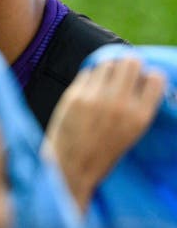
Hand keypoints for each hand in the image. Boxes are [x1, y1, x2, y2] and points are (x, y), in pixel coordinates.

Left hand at [45, 57, 164, 210]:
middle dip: (127, 64)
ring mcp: (96, 97)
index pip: (156, 78)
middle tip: (121, 73)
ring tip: (103, 81)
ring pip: (107, 64)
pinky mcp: (75, 95)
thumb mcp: (132, 132)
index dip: (147, 75)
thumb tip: (140, 76)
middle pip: (131, 62)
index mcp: (140, 116)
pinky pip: (86, 73)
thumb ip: (136, 106)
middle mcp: (120, 103)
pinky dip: (88, 78)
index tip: (140, 78)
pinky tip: (88, 89)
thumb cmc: (103, 151)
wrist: (72, 165)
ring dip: (106, 69)